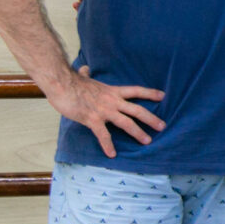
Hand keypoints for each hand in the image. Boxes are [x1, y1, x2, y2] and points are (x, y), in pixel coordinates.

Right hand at [47, 65, 164, 158]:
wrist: (61, 84)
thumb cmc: (71, 82)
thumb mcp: (84, 78)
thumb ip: (87, 74)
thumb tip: (85, 69)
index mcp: (112, 91)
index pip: (136, 90)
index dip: (150, 93)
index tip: (163, 96)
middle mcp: (112, 101)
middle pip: (137, 110)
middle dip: (151, 118)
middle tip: (162, 126)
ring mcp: (104, 110)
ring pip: (126, 123)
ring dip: (138, 133)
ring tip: (147, 141)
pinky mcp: (92, 119)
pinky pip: (103, 134)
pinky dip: (108, 145)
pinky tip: (112, 154)